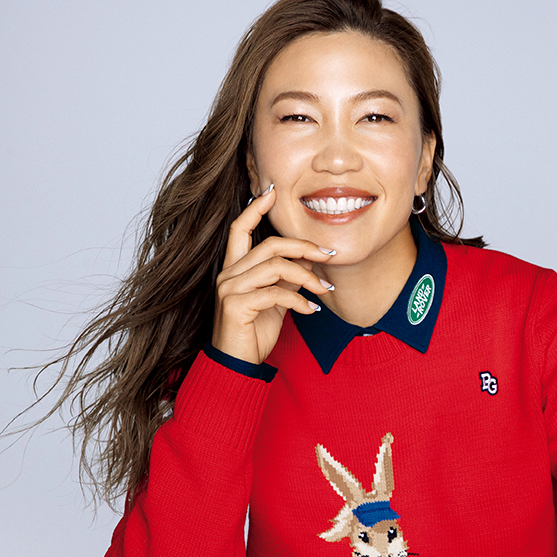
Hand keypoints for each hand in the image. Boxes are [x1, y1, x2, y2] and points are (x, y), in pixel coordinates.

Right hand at [212, 185, 334, 364]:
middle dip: (302, 246)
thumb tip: (307, 263)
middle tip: (328, 255)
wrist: (236, 365)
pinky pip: (275, 293)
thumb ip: (285, 279)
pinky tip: (310, 310)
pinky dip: (299, 300)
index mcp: (234, 269)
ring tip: (324, 289)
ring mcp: (229, 289)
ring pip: (275, 267)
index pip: (240, 228)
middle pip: (268, 245)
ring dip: (307, 277)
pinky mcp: (235, 306)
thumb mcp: (274, 301)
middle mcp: (228, 274)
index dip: (255, 208)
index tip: (272, 192)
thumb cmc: (254, 333)